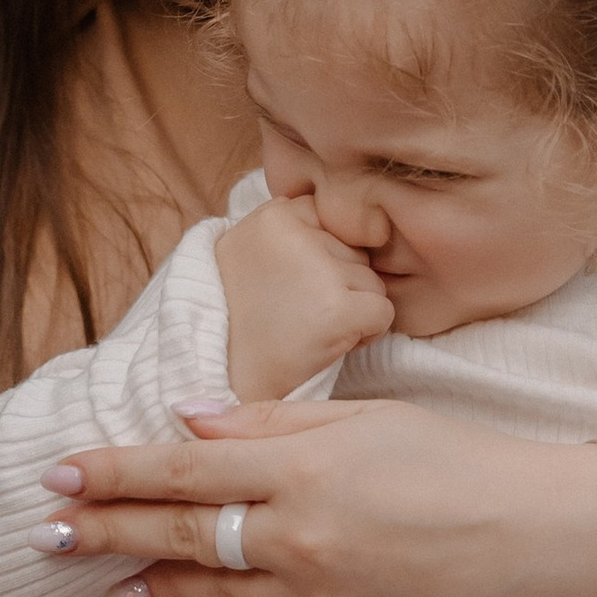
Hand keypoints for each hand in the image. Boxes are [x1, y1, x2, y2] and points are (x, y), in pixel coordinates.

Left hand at [37, 396, 596, 596]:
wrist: (542, 543)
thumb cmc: (464, 463)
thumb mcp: (368, 421)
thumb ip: (273, 422)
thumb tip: (189, 418)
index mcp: (307, 466)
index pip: (187, 467)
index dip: (118, 471)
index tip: (62, 471)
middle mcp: (300, 533)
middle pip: (179, 530)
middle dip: (107, 527)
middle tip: (46, 526)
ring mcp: (317, 590)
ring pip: (206, 583)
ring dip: (142, 575)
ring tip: (95, 569)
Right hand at [215, 200, 389, 402]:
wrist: (214, 381)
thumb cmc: (235, 324)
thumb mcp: (243, 254)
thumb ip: (288, 233)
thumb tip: (342, 224)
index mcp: (273, 216)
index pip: (329, 220)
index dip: (320, 256)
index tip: (292, 284)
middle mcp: (297, 233)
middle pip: (353, 251)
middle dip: (338, 283)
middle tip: (296, 312)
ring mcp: (320, 270)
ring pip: (371, 281)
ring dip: (351, 309)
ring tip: (308, 328)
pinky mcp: (339, 309)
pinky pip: (383, 312)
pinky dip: (366, 333)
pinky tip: (328, 344)